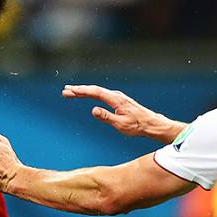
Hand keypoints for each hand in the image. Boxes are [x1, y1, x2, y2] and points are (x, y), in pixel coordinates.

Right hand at [62, 84, 183, 143]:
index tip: (69, 91)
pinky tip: (86, 95)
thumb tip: (92, 109)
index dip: (81, 91)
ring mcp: (117, 97)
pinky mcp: (118, 100)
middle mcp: (115, 95)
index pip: (95, 92)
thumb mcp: (121, 124)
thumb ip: (106, 117)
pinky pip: (101, 94)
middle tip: (65, 91)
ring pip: (97, 91)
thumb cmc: (137, 126)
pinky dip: (91, 93)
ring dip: (83, 91)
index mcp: (115, 99)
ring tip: (71, 93)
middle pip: (94, 90)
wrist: (151, 123)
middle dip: (79, 90)